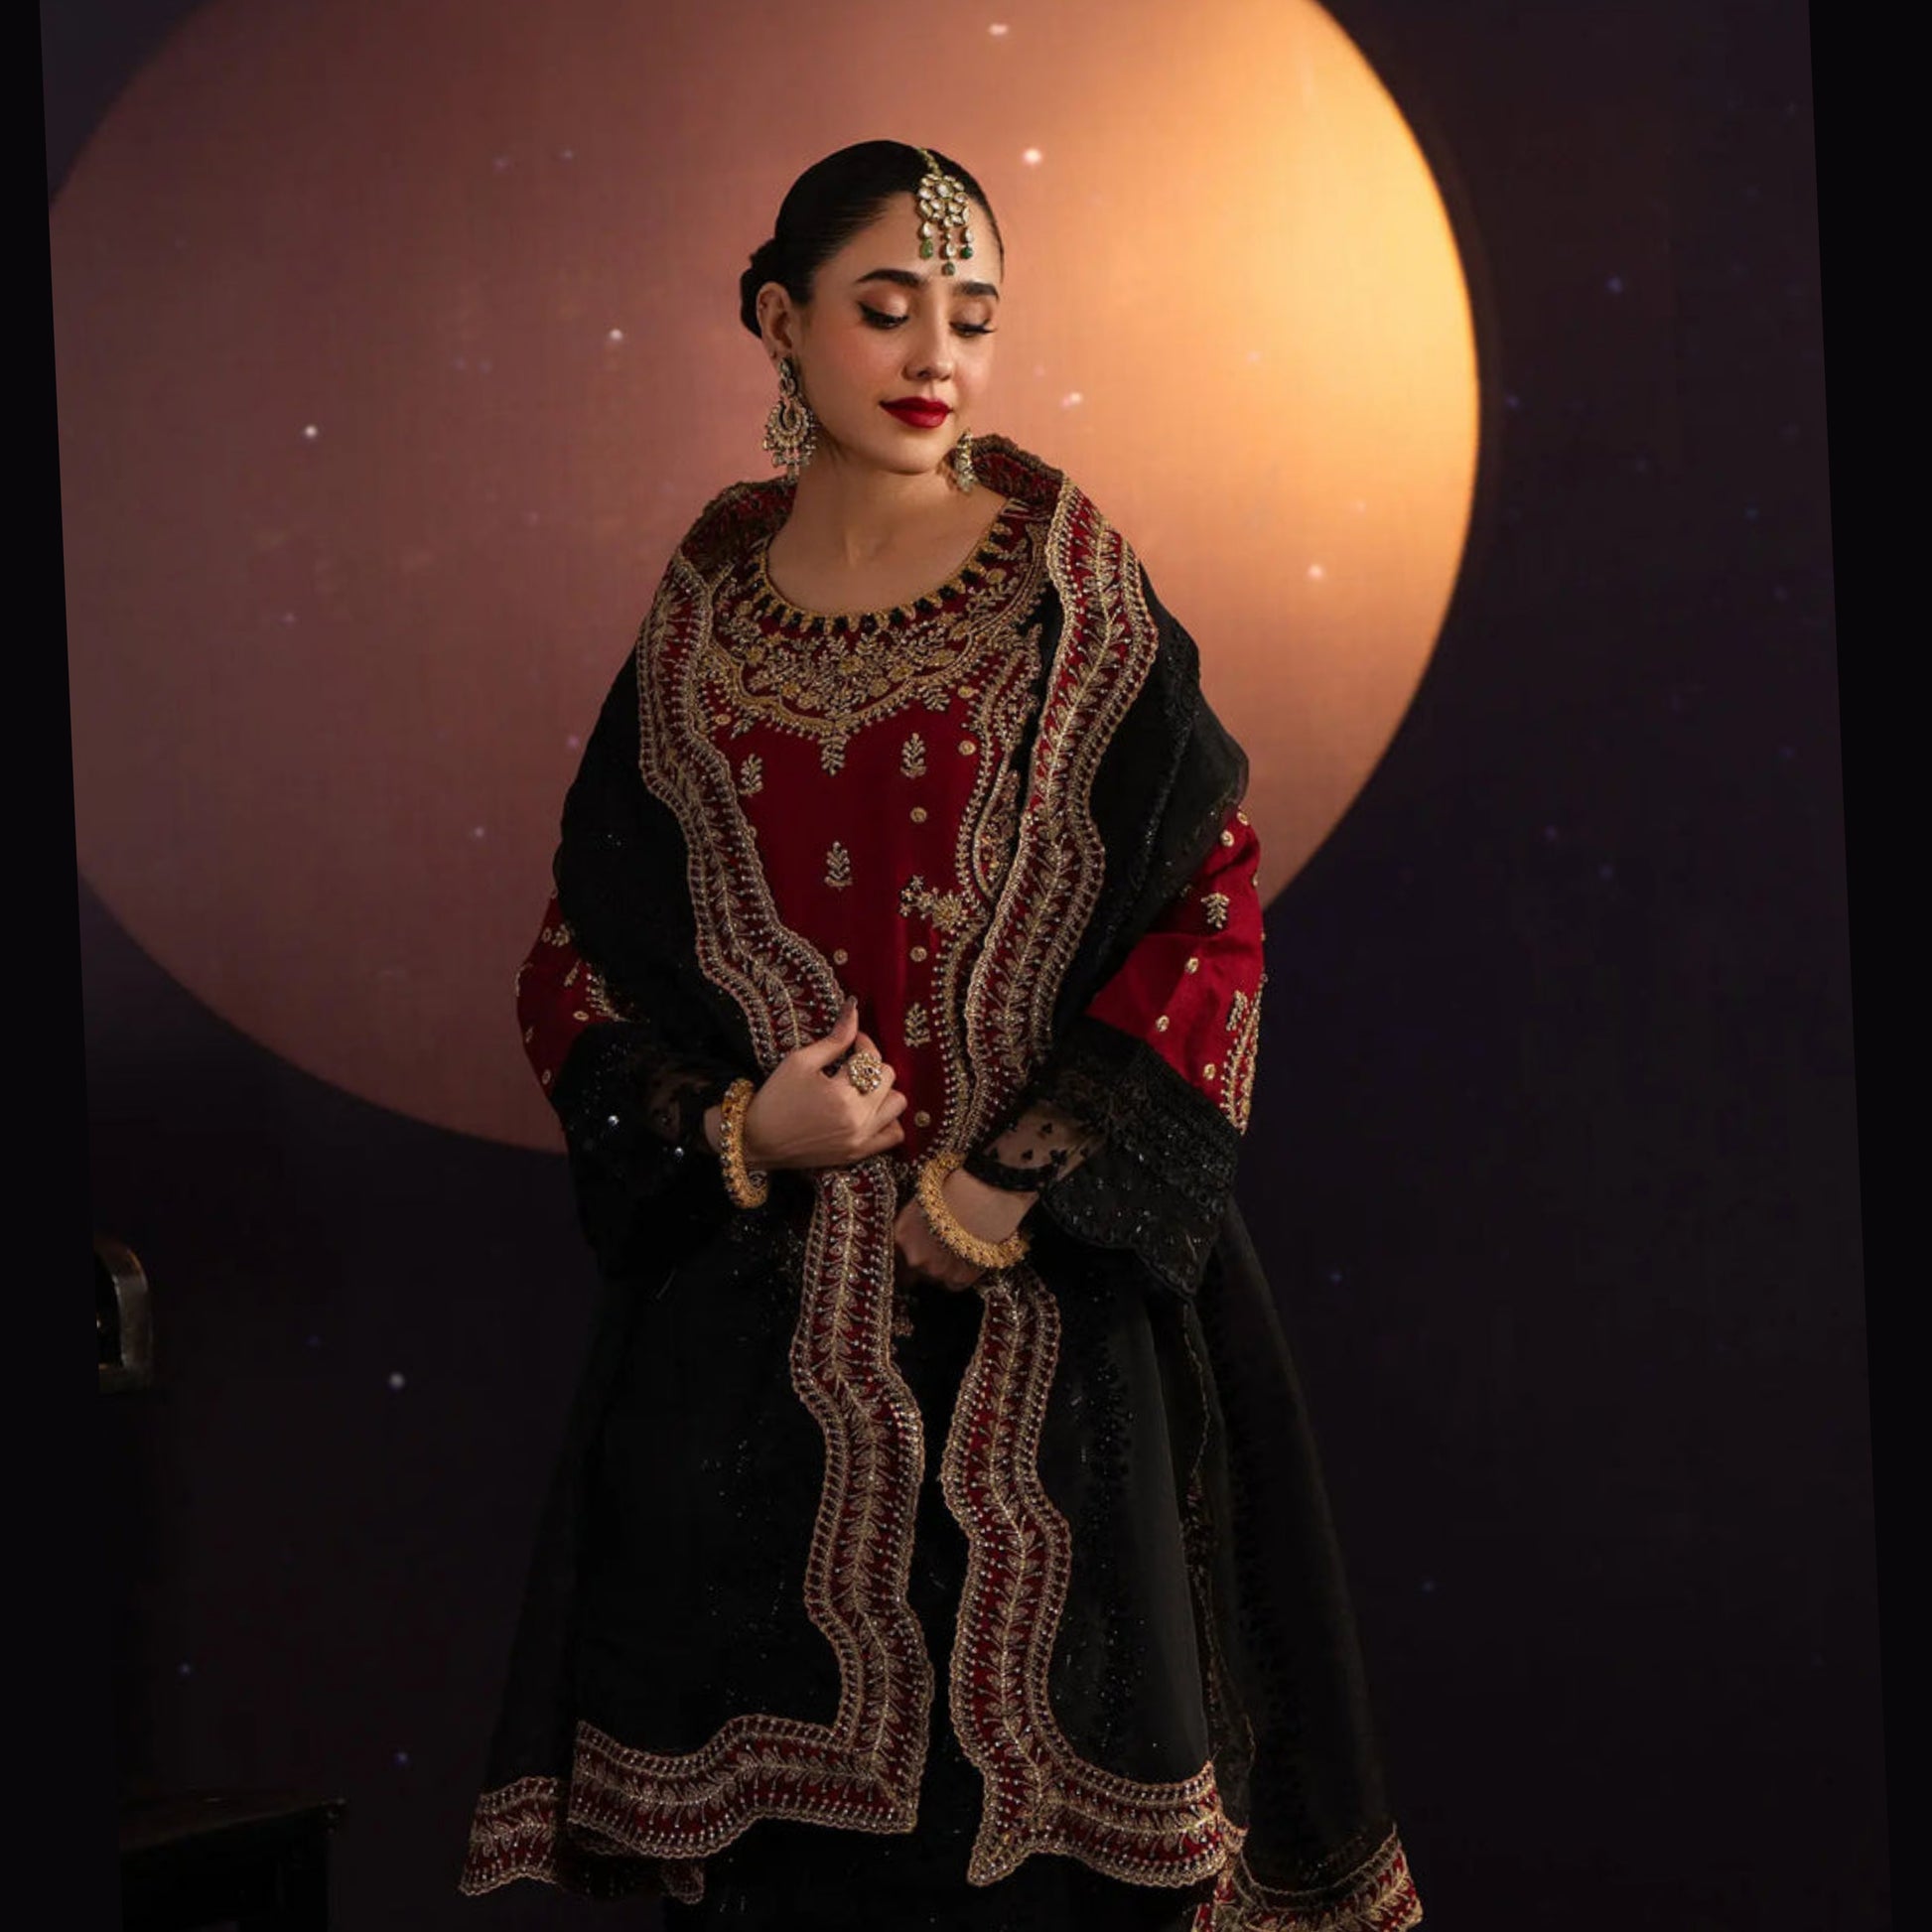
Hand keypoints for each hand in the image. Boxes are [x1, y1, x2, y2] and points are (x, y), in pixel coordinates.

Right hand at [733, 998, 907, 1171]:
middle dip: (873, 1065)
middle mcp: (857, 1119)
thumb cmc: (775, 1097)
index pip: (870, 1058)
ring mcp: (860, 1139)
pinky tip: (871, 1110)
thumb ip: (834, 1038)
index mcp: (841, 1094)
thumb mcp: (800, 1061)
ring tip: (863, 1087)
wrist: (757, 1140)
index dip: (863, 1043)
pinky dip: (889, 1120)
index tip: (853, 1041)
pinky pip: (894, 1135)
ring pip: (898, 1104)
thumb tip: (855, 1007)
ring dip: (885, 1090)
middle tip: (854, 1063)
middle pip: (888, 1078)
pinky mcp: (858, 1153)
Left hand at [892, 1167, 1034, 1292]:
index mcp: (901, 1236)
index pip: (893, 1257)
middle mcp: (914, 1258)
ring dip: (944, 1268)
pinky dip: (962, 1274)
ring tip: (958, 1248)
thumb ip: (913, 1223)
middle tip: (939, 1251)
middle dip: (923, 1264)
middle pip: (912, 1272)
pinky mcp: (959, 1280)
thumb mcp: (922, 1201)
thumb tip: (914, 1231)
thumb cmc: (953, 1191)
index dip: (902, 1258)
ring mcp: (936, 1272)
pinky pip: (955, 1283)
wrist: (981, 1199)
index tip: (909, 1257)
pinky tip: (970, 1255)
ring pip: (936, 1277)